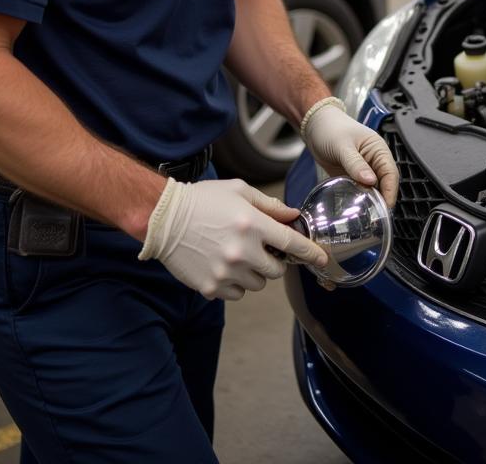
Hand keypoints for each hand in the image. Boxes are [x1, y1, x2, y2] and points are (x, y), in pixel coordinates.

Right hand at [138, 177, 327, 300]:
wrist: (164, 218)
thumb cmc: (203, 200)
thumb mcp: (239, 191)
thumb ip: (269, 205)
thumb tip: (292, 216)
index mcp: (252, 225)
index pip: (292, 243)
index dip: (310, 253)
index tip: (321, 259)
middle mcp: (242, 251)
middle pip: (277, 270)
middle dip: (274, 261)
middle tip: (260, 249)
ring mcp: (226, 272)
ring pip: (257, 284)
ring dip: (254, 273)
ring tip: (237, 255)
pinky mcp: (210, 287)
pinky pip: (236, 293)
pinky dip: (235, 284)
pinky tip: (222, 265)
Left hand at [303, 102, 399, 207]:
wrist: (315, 127)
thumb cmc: (330, 129)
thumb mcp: (342, 146)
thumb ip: (355, 164)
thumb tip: (371, 181)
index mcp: (378, 149)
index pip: (391, 173)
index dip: (390, 190)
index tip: (386, 206)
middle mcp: (374, 160)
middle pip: (384, 184)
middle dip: (382, 199)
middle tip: (375, 215)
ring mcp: (364, 170)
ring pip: (373, 189)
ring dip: (371, 200)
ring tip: (366, 214)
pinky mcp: (353, 177)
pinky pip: (360, 190)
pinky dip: (360, 199)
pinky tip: (355, 207)